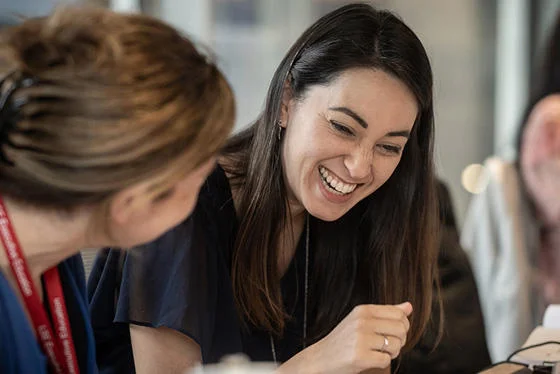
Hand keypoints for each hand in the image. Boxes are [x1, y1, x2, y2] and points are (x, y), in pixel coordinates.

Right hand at [290, 302, 411, 373]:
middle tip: (388, 345)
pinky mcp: (360, 356)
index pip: (399, 313)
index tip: (393, 332)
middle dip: (399, 340)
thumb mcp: (362, 320)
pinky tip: (371, 359)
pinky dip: (382, 362)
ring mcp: (360, 339)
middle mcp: (362, 321)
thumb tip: (409, 306)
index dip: (402, 325)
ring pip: (395, 345)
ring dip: (391, 353)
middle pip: (401, 329)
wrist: (320, 358)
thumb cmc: (343, 340)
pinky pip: (386, 360)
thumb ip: (386, 312)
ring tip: (378, 352)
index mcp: (363, 310)